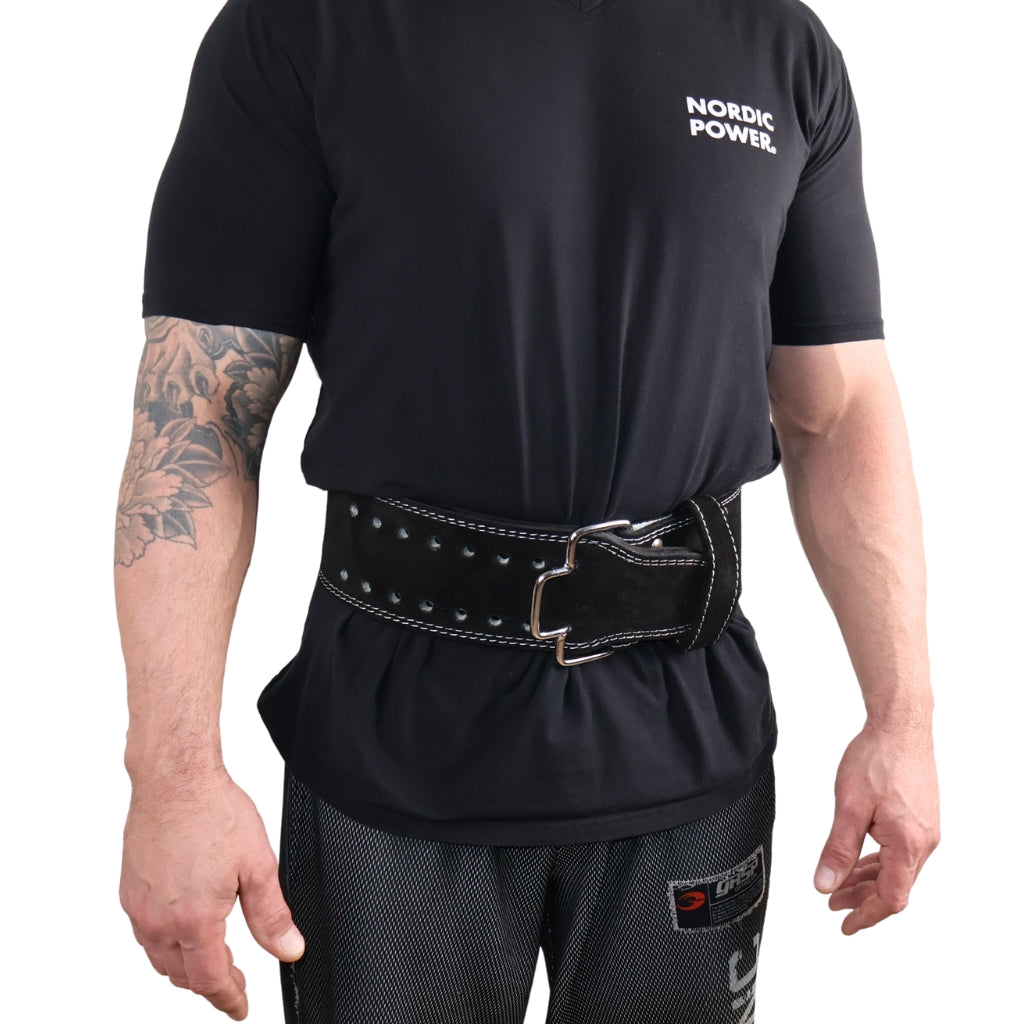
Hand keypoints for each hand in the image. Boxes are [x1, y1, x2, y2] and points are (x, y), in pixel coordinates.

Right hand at [120, 767, 304, 1019]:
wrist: (175, 779)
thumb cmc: (213, 811)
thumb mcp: (259, 865)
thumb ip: (273, 915)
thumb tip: (289, 949)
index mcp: (195, 919)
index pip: (210, 980)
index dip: (229, 997)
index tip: (240, 1007)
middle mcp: (160, 920)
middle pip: (182, 976)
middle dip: (210, 983)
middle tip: (234, 981)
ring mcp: (139, 906)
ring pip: (160, 958)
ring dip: (185, 966)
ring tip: (210, 959)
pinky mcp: (129, 890)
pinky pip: (145, 934)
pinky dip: (165, 943)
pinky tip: (182, 929)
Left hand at [813, 723, 939, 934]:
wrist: (900, 726)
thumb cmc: (878, 759)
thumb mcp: (849, 806)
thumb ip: (838, 848)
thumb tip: (825, 883)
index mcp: (908, 844)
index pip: (891, 897)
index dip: (867, 915)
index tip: (845, 924)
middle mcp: (923, 842)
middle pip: (895, 886)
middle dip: (862, 899)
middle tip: (834, 905)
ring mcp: (924, 830)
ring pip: (897, 869)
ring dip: (868, 880)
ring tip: (839, 886)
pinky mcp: (920, 818)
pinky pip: (900, 851)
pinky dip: (878, 861)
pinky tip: (859, 860)